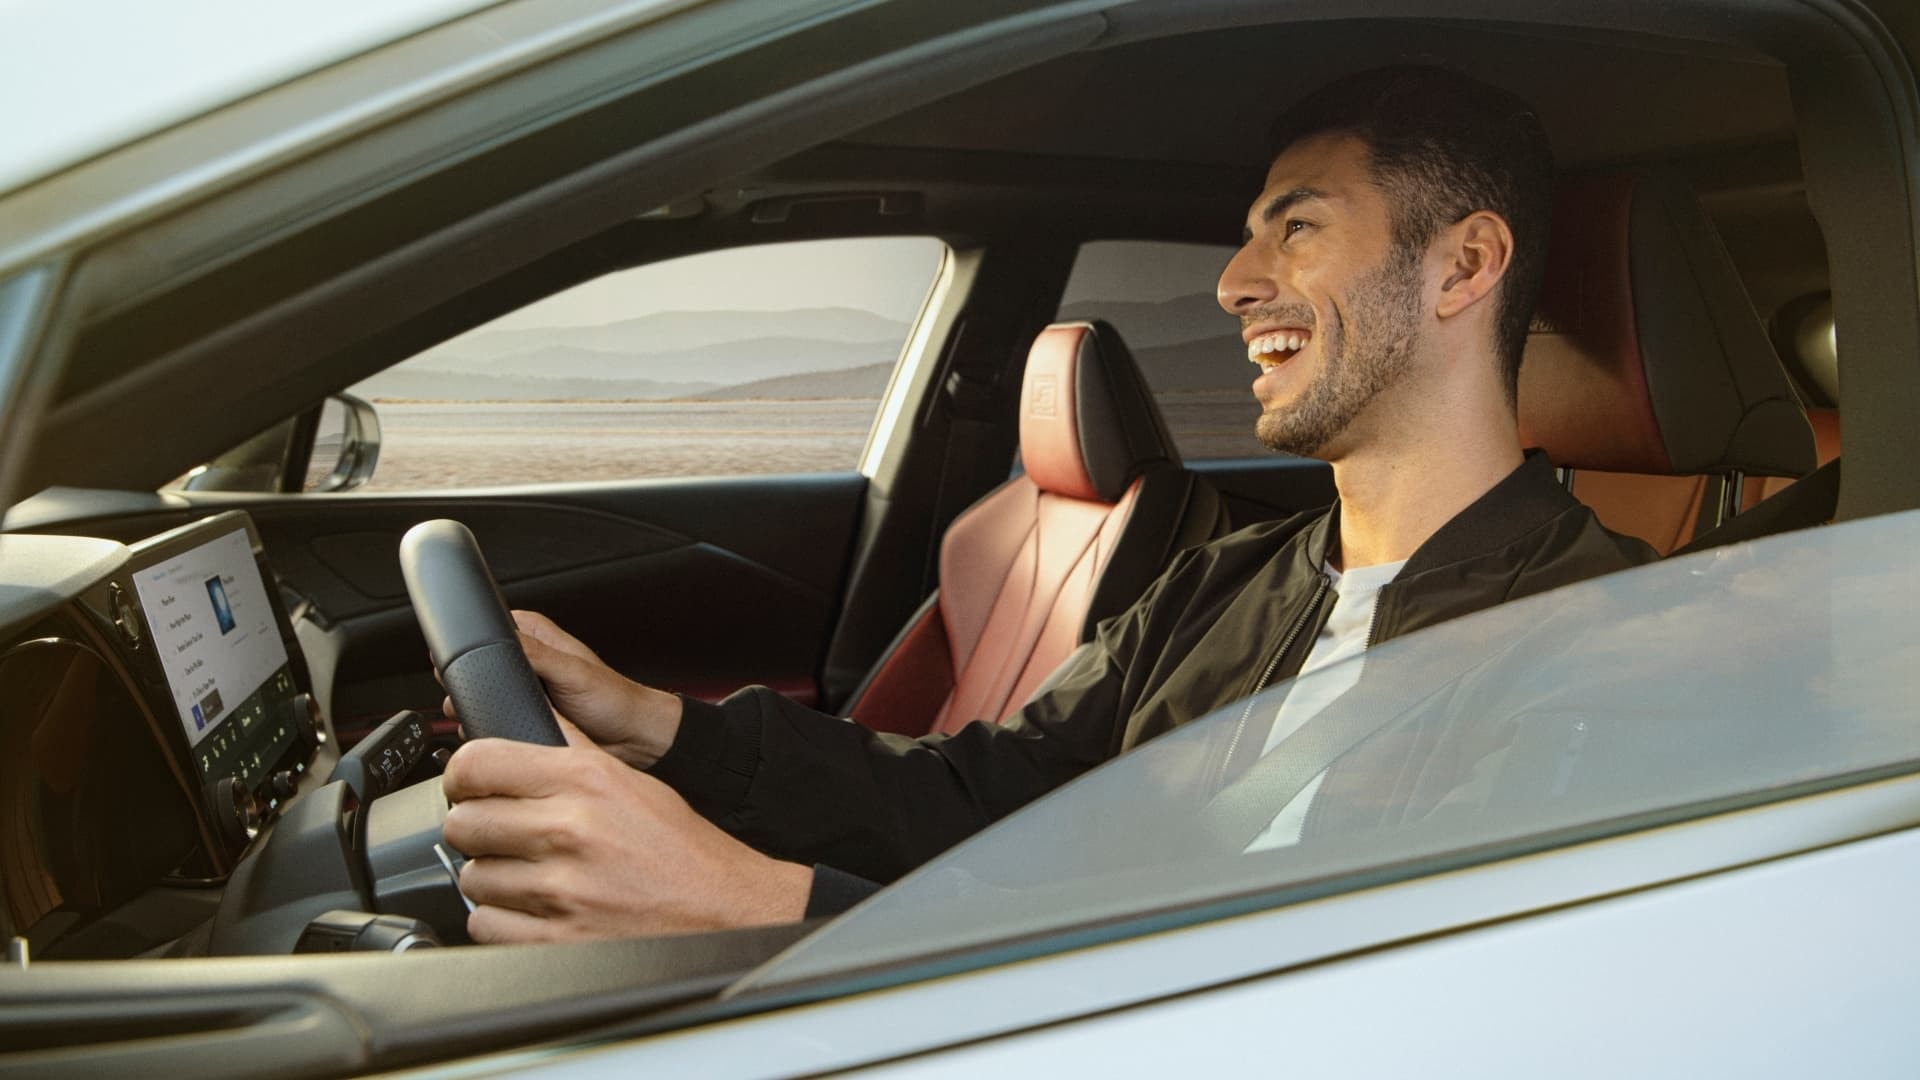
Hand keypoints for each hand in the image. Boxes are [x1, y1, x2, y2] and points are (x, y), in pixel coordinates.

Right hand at [441, 610, 680, 767]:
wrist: (633, 738)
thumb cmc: (616, 699)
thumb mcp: (574, 672)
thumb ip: (537, 655)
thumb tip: (500, 642)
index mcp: (533, 634)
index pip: (486, 629)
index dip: (471, 647)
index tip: (468, 666)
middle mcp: (524, 658)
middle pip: (477, 666)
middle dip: (472, 686)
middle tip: (479, 700)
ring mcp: (522, 689)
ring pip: (482, 696)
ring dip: (481, 710)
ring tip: (496, 718)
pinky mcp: (523, 715)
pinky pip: (496, 720)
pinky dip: (495, 728)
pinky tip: (504, 733)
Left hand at [441, 718, 812, 941]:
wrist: (724, 910)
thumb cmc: (681, 849)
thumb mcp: (630, 780)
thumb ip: (569, 750)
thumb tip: (520, 718)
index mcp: (586, 778)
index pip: (476, 763)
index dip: (464, 776)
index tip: (471, 788)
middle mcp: (569, 829)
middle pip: (463, 823)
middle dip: (478, 831)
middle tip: (504, 836)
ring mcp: (560, 889)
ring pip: (471, 878)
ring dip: (494, 879)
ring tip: (530, 875)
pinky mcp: (554, 939)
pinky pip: (484, 924)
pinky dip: (502, 920)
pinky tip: (534, 909)